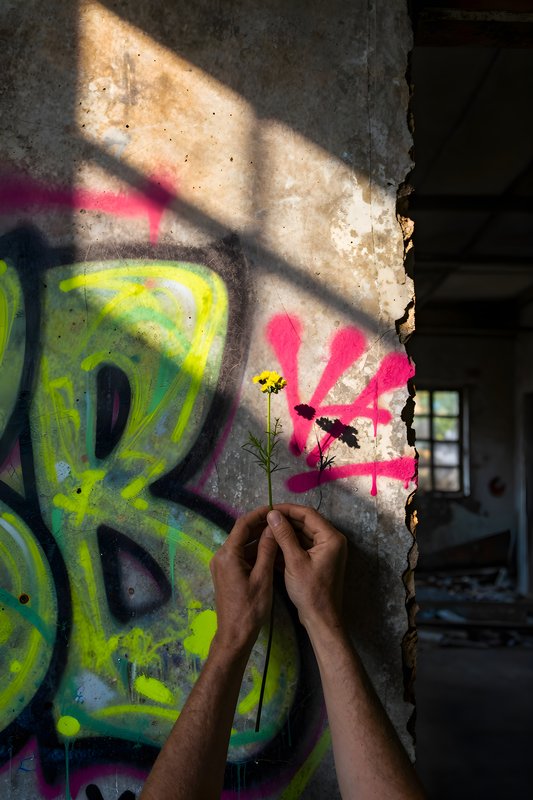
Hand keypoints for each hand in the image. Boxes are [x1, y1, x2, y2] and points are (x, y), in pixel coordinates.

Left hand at [209, 506, 277, 654]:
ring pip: (242, 544)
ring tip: (280, 534)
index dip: (259, 514)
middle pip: (241, 533)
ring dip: (259, 539)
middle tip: (282, 521)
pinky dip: (255, 552)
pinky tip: (271, 551)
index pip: (243, 524)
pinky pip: (241, 555)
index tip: (275, 508)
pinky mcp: (226, 573)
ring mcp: (222, 565)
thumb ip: (267, 550)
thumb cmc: (250, 608)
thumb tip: (272, 526)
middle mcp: (221, 556)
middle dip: (261, 525)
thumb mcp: (263, 577)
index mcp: (228, 554)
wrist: (235, 634)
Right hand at [266, 504, 346, 630]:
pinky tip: (272, 545)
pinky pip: (303, 546)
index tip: (269, 509)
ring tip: (265, 531)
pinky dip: (289, 544)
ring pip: (303, 534)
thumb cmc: (310, 592)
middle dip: (285, 521)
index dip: (287, 509)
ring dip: (285, 533)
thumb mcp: (294, 561)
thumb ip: (284, 535)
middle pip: (305, 522)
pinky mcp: (319, 560)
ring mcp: (326, 550)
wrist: (321, 619)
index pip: (307, 514)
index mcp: (331, 538)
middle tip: (264, 520)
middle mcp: (331, 540)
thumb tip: (273, 514)